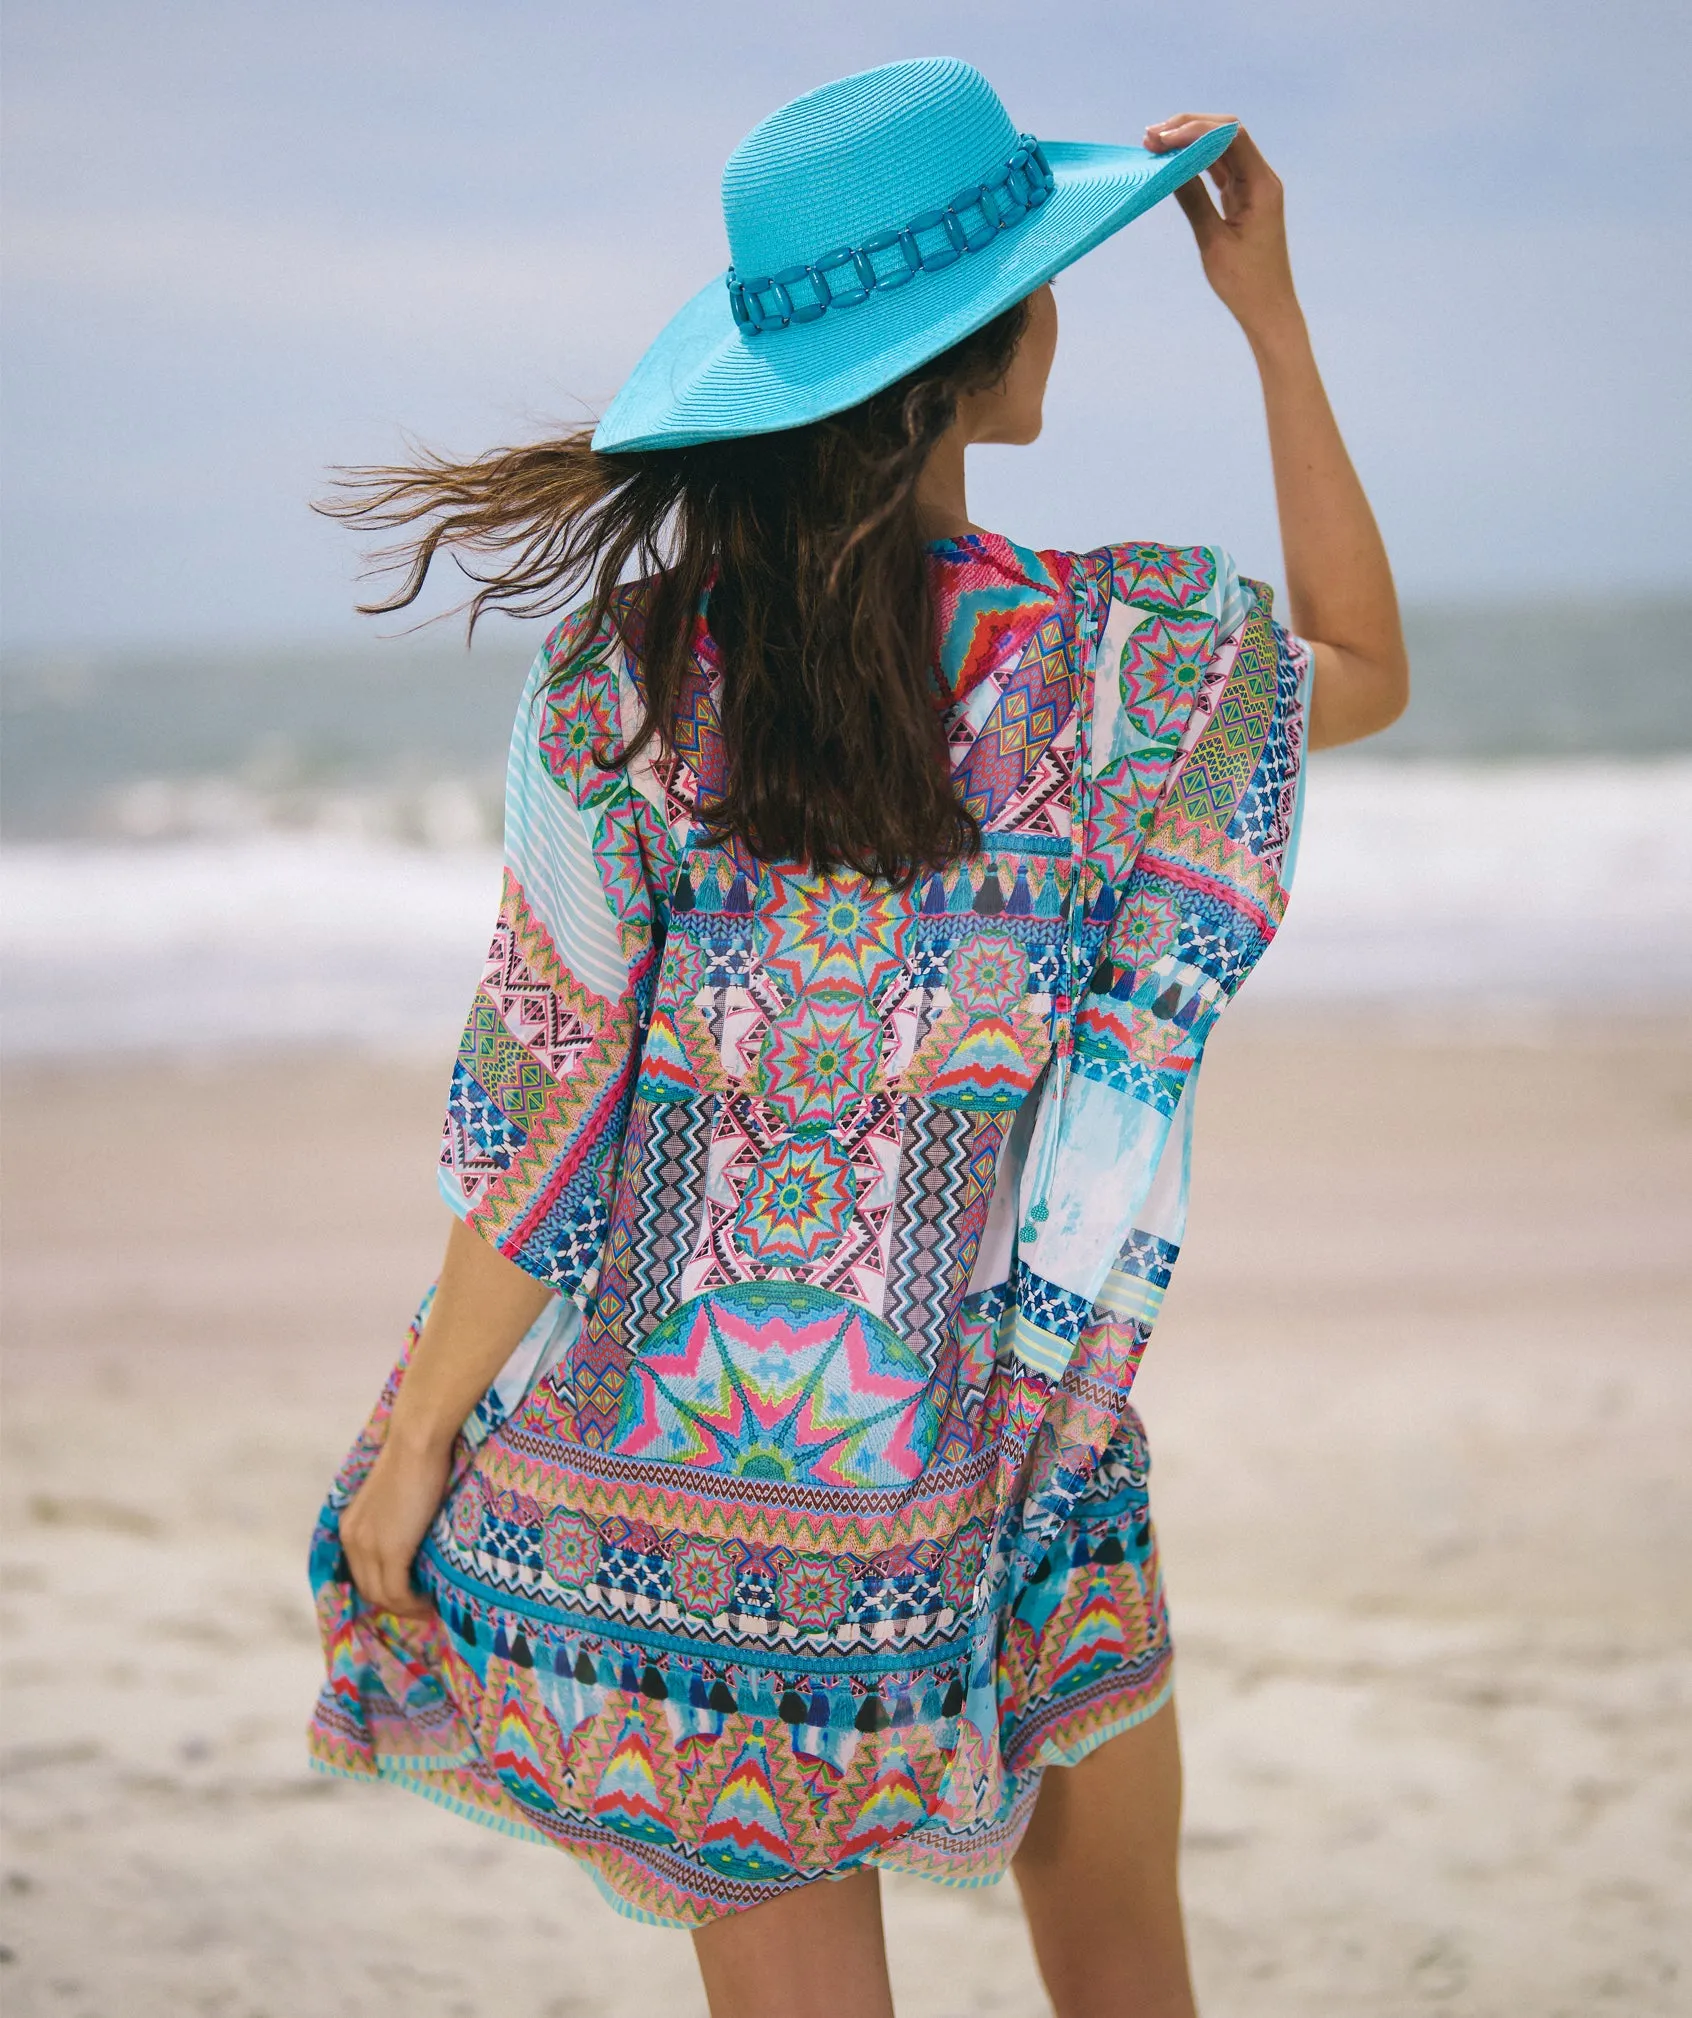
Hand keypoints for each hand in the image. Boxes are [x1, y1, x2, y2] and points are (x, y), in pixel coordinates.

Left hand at [340, 1429, 451, 1617]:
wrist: (416, 1442)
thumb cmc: (414, 1458)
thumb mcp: (394, 1496)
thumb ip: (394, 1519)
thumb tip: (413, 1536)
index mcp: (350, 1527)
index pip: (362, 1573)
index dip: (384, 1589)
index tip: (410, 1594)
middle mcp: (352, 1540)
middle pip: (369, 1590)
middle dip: (395, 1604)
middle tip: (422, 1606)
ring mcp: (369, 1547)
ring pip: (382, 1596)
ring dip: (406, 1608)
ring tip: (430, 1607)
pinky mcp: (390, 1550)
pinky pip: (398, 1592)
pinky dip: (414, 1603)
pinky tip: (431, 1600)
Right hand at [1144, 115, 1300, 344]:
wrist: (1268, 308)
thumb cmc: (1245, 283)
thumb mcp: (1213, 242)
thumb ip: (1193, 200)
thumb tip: (1170, 168)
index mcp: (1262, 185)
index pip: (1230, 138)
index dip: (1195, 130)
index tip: (1163, 139)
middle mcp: (1261, 179)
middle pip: (1225, 134)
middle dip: (1189, 128)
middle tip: (1152, 137)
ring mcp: (1252, 187)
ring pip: (1220, 149)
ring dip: (1189, 143)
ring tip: (1155, 145)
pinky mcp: (1242, 198)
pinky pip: (1218, 169)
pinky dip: (1195, 162)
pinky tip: (1172, 163)